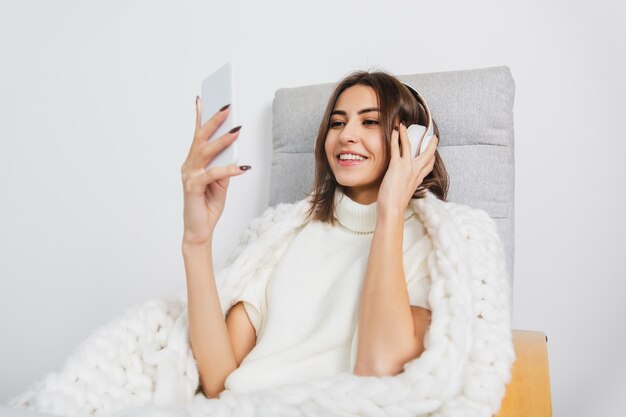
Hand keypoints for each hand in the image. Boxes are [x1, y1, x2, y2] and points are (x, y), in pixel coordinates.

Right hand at [180, 97, 249, 244]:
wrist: (199, 231)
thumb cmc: (208, 206)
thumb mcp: (221, 184)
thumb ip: (224, 167)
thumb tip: (233, 151)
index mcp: (193, 162)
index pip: (197, 135)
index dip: (200, 116)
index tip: (204, 98)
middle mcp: (188, 166)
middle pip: (200, 138)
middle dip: (214, 120)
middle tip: (227, 106)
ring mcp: (189, 176)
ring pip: (206, 152)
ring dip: (222, 140)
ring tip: (237, 129)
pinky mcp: (193, 188)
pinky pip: (213, 174)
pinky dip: (228, 170)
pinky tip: (242, 168)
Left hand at [376, 122, 437, 215]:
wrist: (392, 209)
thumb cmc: (395, 206)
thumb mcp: (405, 195)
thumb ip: (405, 188)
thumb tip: (400, 187)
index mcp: (418, 180)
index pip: (429, 166)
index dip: (432, 159)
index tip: (432, 154)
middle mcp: (415, 172)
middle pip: (428, 154)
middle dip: (431, 144)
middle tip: (432, 136)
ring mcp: (407, 167)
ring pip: (410, 146)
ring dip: (406, 133)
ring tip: (404, 125)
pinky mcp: (397, 165)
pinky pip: (397, 147)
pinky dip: (395, 138)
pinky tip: (394, 131)